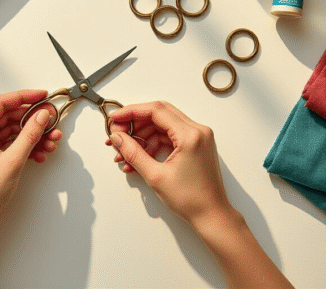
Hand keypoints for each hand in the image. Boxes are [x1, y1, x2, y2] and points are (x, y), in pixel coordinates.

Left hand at [0, 89, 61, 232]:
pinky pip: (11, 144)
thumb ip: (30, 134)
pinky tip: (41, 153)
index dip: (24, 97)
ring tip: (51, 141)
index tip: (42, 96)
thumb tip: (42, 116)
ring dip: (32, 135)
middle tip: (52, 121)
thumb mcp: (13, 160)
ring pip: (12, 131)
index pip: (1, 103)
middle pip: (8, 116)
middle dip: (32, 120)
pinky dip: (26, 146)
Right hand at [106, 101, 232, 225]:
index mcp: (191, 135)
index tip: (115, 118)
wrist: (211, 215)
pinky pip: (169, 137)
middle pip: (159, 114)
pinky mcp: (195, 145)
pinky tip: (138, 159)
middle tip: (117, 135)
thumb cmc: (191, 199)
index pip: (156, 111)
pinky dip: (152, 144)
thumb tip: (117, 138)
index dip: (131, 112)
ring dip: (142, 137)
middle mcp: (198, 131)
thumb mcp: (155, 176)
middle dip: (135, 124)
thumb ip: (133, 153)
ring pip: (162, 126)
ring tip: (125, 154)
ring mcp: (198, 137)